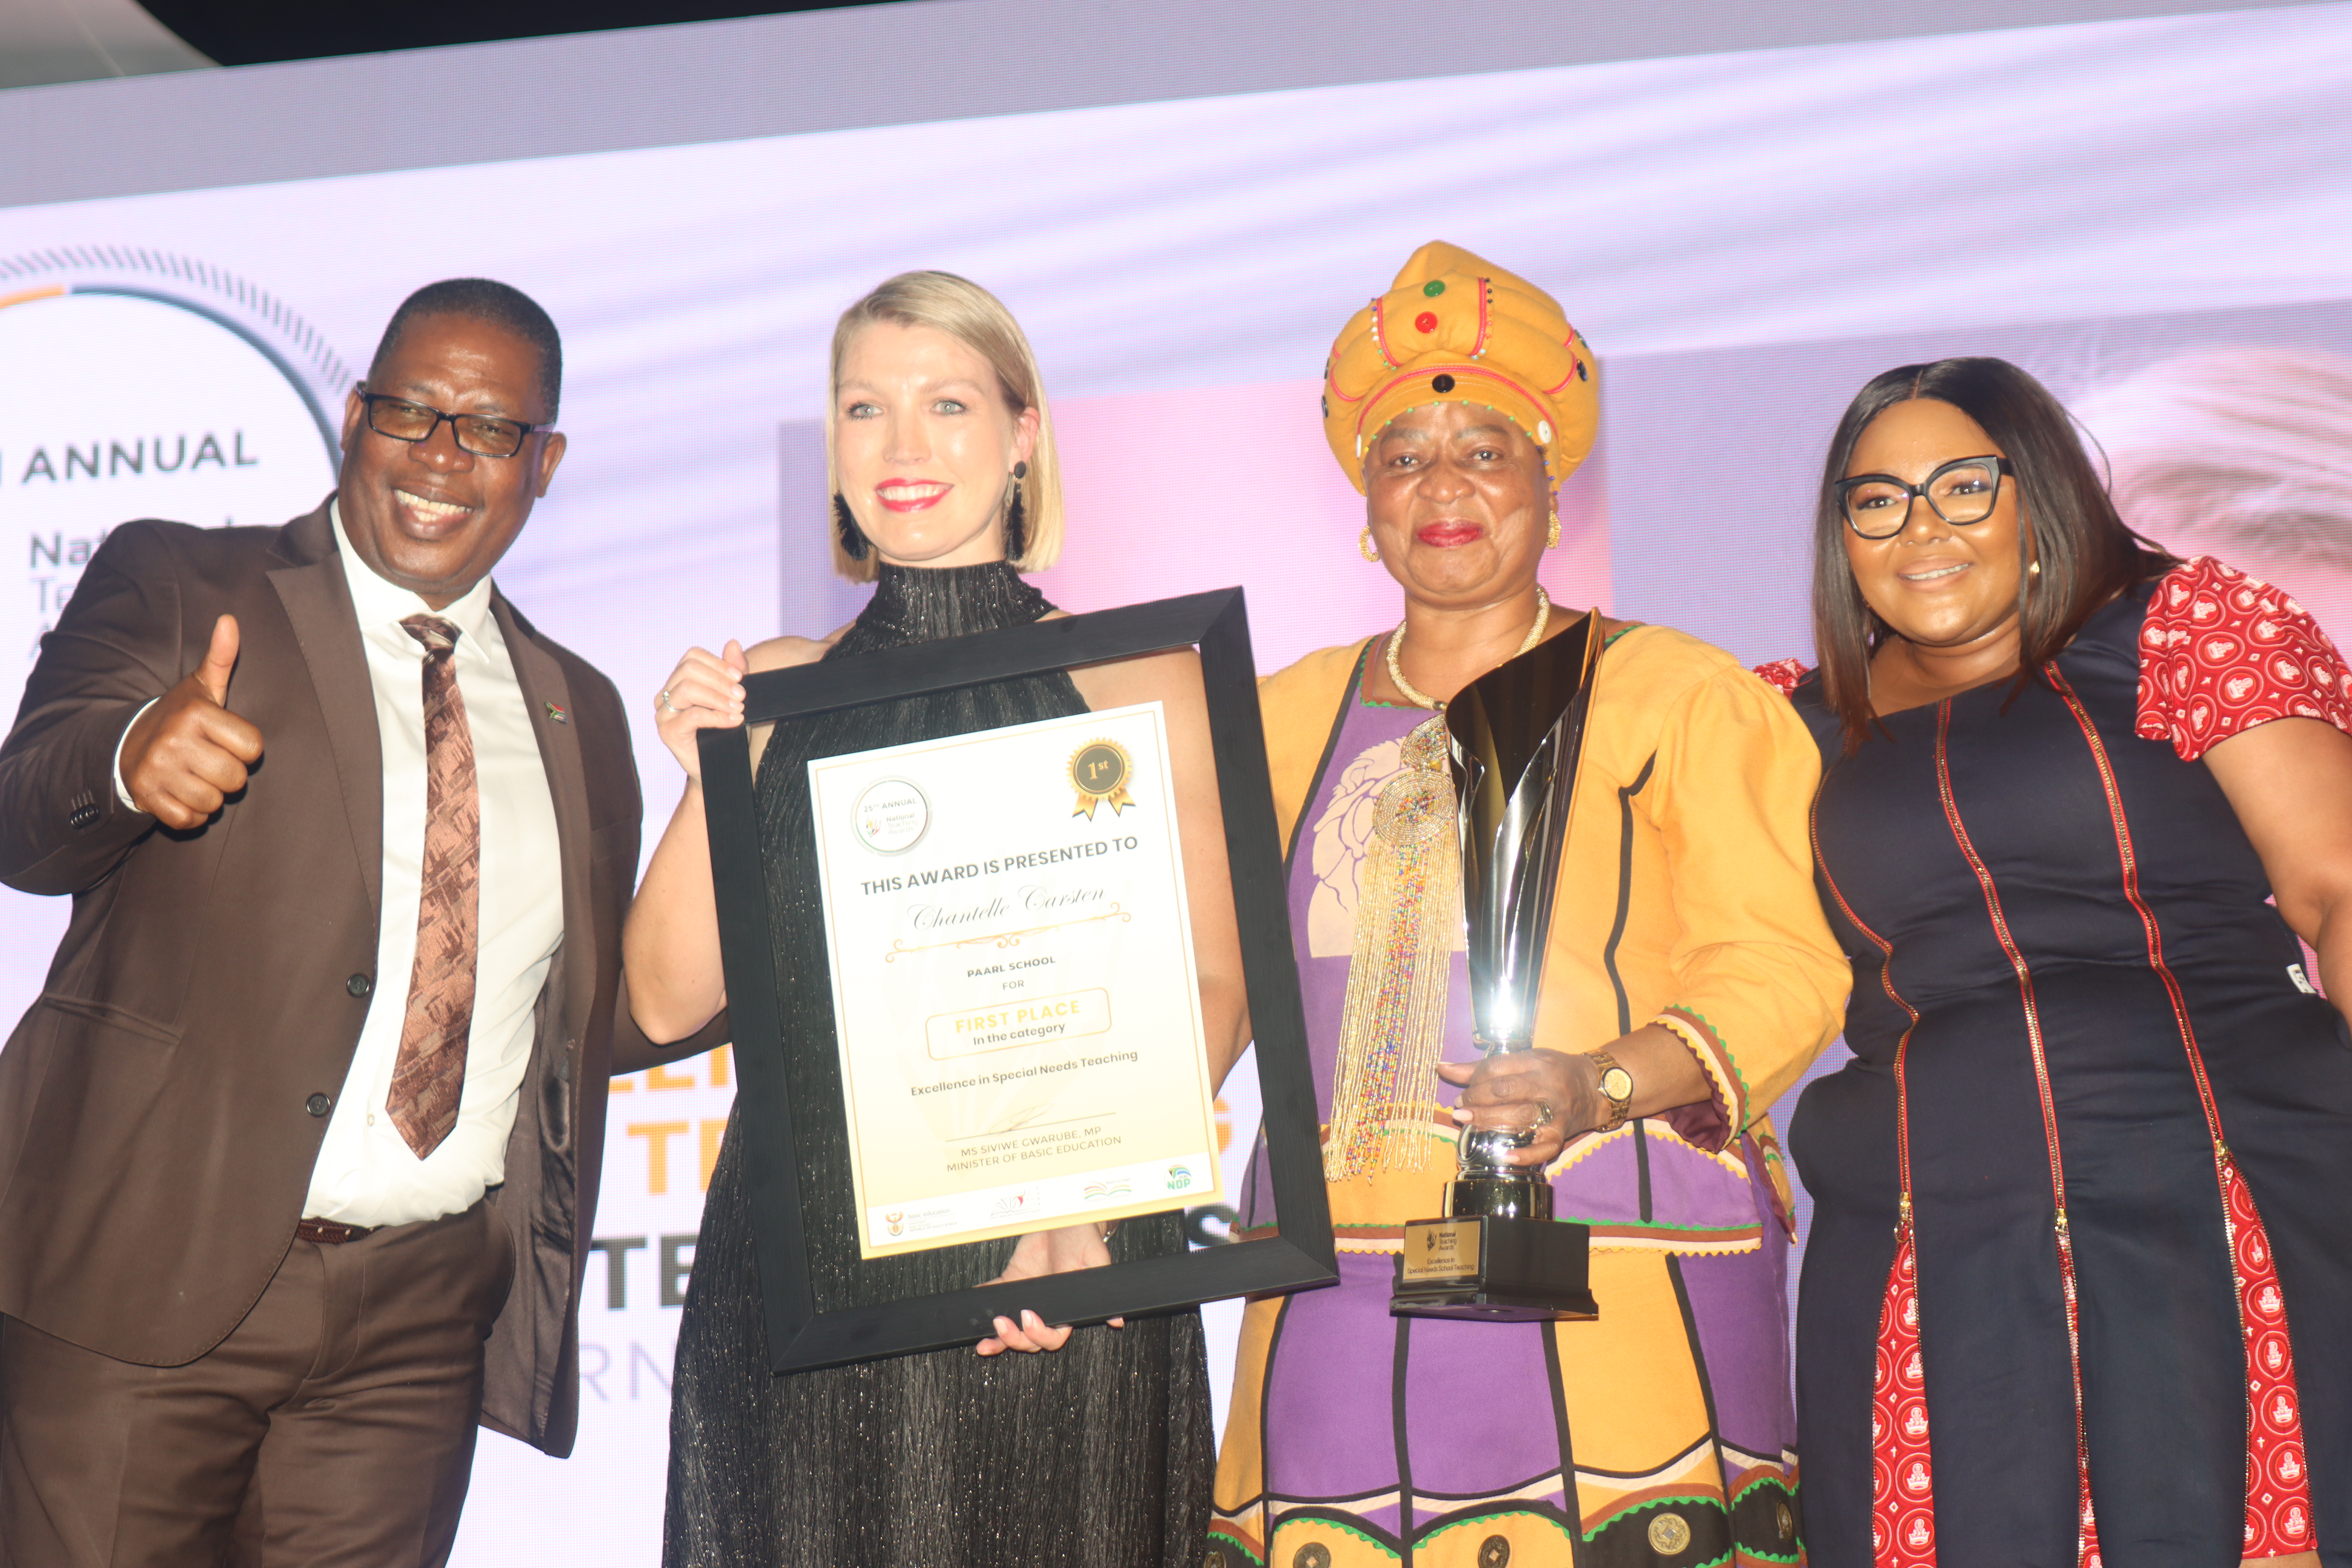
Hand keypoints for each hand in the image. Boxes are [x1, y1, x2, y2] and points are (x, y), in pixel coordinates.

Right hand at [120, 614, 264, 829]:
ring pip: (214, 802)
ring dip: (210, 795)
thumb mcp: (202, 687)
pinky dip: (190, 814)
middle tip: (208, 761)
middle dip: (229, 775)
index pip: (254, 748)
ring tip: (193, 775)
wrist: (127, 745)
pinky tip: (180, 793)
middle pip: (236, 779)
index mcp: (196, 713)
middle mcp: (174, 741)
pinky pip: (189, 821)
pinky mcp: (146, 797)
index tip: (224, 740)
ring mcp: (157, 770)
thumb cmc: (180, 718)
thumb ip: (221, 657)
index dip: (244, 749)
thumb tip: (229, 619)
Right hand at [654, 640, 746, 781]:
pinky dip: (716, 716)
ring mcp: (663, 713)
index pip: (692, 657)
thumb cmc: (727, 730)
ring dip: (718, 697)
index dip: (717, 663)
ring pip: (687, 690)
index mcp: (679, 681)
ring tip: (739, 707)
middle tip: (743, 694)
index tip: (740, 676)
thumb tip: (733, 643)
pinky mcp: (667, 731)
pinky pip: (692, 715)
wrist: (722, 767)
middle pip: (688, 670)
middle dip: (719, 680)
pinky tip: (734, 720)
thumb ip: (733, 671)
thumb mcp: (735, 697)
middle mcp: (666, 695)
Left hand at [974, 1223, 1123, 1355]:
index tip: (1029, 1319)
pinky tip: (978, 1301)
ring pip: (1011, 1327)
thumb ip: (1100, 1287)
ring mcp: (1027, 1296)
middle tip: (1002, 1324)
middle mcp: (1045, 1307)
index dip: (1040, 1334)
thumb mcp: (1095, 1259)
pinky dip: (985, 1301)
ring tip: (984, 1341)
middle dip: (1014, 1339)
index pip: (1053, 1335)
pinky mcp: (1014, 1280)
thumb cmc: (1085, 1238)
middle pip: (1029, 1338)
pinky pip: (997, 1296)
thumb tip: (1117, 1319)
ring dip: (997, 1337)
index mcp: (1066, 1308)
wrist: (1068, 1218)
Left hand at [1436, 1047, 1599, 1167]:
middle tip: (1461, 1109)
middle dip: (1477, 1101)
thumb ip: (1480, 1066)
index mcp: (1536, 1062)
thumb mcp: (1522, 1059)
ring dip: (1490, 1122)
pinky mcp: (1562, 1134)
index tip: (1462, 1093)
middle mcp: (1547, 1085)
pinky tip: (1502, 1155)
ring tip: (1470, 1124)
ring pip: (1519, 1117)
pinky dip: (1523, 1154)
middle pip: (1505, 1091)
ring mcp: (1555, 1111)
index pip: (1497, 1068)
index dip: (1474, 1081)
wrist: (1593, 1088)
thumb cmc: (1551, 1071)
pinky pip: (1543, 1148)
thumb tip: (1441, 1067)